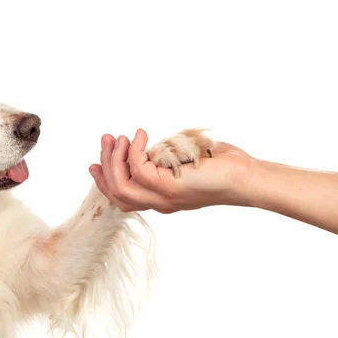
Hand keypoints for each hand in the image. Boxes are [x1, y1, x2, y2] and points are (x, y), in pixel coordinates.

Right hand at [89, 129, 255, 212]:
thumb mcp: (182, 162)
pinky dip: (135, 149)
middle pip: (116, 193)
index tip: (93, 163)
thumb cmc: (219, 167)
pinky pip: (137, 167)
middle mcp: (158, 202)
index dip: (103, 182)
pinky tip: (142, 135)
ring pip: (121, 185)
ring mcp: (162, 197)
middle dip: (105, 165)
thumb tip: (146, 145)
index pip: (122, 198)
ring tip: (119, 138)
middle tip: (106, 139)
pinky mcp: (168, 187)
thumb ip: (162, 160)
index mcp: (160, 199)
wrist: (243, 177)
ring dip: (113, 159)